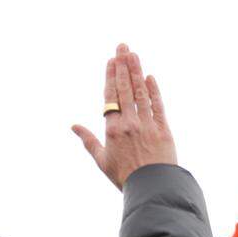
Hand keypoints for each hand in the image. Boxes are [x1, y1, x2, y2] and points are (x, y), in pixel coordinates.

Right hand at [72, 44, 176, 189]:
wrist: (151, 189)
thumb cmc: (125, 178)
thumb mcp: (102, 160)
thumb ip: (88, 141)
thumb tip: (73, 126)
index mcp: (112, 130)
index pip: (111, 96)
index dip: (111, 77)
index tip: (111, 60)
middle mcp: (129, 123)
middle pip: (125, 89)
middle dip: (123, 66)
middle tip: (123, 46)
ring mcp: (147, 125)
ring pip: (141, 93)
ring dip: (137, 72)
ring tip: (134, 55)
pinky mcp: (163, 130)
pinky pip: (158, 106)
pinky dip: (153, 91)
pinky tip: (150, 78)